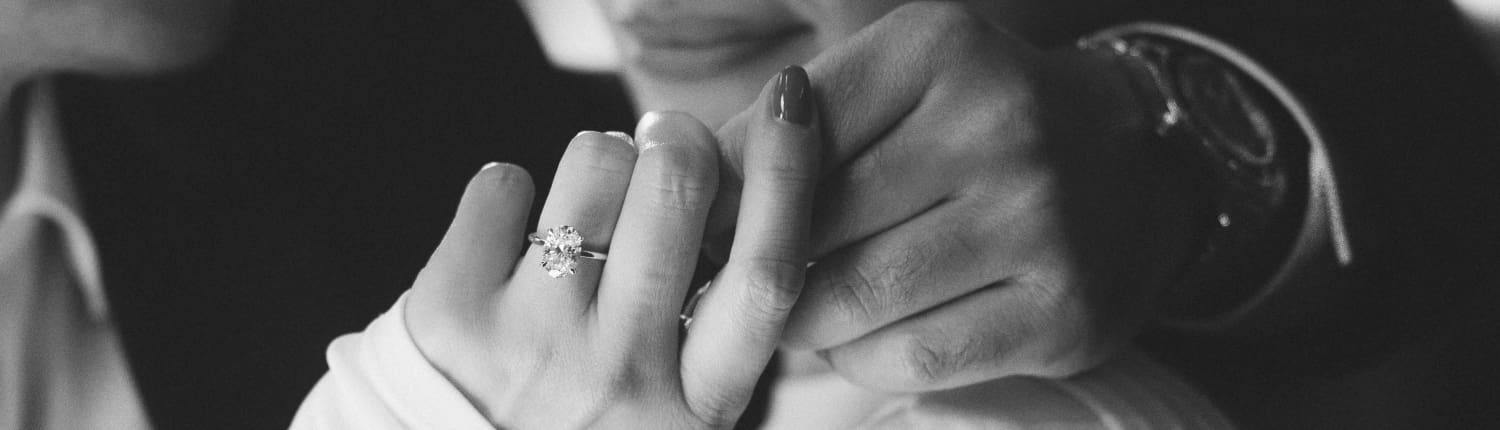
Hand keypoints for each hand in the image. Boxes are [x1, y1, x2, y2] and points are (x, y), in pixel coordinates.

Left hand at [402, 67, 819, 427]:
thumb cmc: (581, 426)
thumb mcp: (675, 405)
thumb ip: (713, 320)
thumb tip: (725, 178)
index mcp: (697, 403)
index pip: (764, 274)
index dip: (784, 176)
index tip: (790, 106)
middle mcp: (621, 375)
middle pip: (677, 193)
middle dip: (677, 140)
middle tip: (666, 143)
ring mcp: (534, 344)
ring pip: (597, 165)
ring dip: (599, 161)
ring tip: (586, 208)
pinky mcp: (454, 314)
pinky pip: (505, 183)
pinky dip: (510, 191)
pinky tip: (510, 240)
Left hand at [711, 2, 1197, 390]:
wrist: (1135, 168)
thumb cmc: (981, 121)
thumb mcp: (901, 80)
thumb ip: (798, 120)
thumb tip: (682, 176)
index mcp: (940, 48)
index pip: (788, 132)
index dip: (728, 190)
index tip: (701, 226)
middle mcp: (998, 125)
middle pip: (813, 223)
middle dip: (755, 264)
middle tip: (729, 283)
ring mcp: (1038, 222)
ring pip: (853, 298)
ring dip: (801, 319)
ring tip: (793, 310)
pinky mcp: (1061, 312)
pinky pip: (910, 355)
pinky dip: (859, 357)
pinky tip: (857, 338)